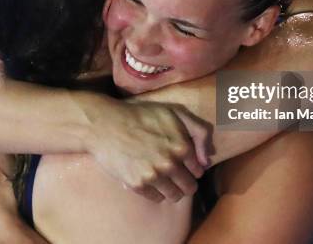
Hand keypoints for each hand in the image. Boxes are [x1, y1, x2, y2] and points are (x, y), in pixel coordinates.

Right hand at [88, 99, 211, 202]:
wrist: (106, 124)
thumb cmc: (141, 116)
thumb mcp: (175, 113)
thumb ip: (199, 131)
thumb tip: (207, 159)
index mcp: (182, 146)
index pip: (198, 170)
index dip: (192, 167)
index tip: (183, 164)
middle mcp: (170, 164)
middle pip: (189, 187)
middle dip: (185, 182)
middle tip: (174, 174)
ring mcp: (154, 176)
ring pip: (175, 196)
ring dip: (172, 190)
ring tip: (163, 179)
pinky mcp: (138, 185)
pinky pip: (156, 198)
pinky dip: (156, 192)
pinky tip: (149, 179)